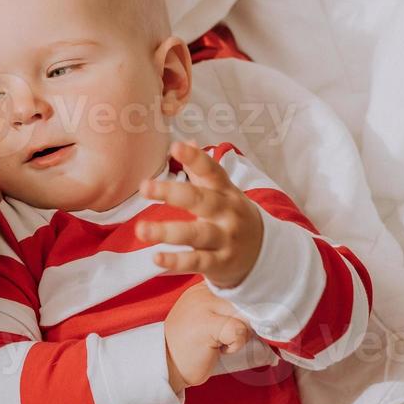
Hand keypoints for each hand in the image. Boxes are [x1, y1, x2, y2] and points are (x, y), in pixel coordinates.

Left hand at [135, 140, 264, 288]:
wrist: (262, 254)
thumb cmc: (232, 218)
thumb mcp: (224, 193)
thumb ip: (202, 171)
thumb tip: (186, 140)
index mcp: (226, 192)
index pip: (212, 171)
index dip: (195, 158)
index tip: (176, 146)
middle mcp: (227, 213)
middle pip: (201, 200)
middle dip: (173, 192)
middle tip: (145, 186)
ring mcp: (225, 239)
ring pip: (196, 234)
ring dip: (168, 232)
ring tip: (142, 229)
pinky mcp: (220, 263)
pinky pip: (196, 262)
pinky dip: (176, 262)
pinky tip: (156, 258)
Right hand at [163, 282, 252, 392]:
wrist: (165, 367)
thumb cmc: (192, 348)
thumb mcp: (207, 319)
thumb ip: (227, 309)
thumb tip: (264, 309)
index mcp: (204, 288)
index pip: (241, 285)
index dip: (250, 303)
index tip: (247, 320)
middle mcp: (203, 292)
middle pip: (246, 298)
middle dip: (251, 319)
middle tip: (236, 336)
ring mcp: (202, 306)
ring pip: (245, 313)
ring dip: (243, 333)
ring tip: (225, 342)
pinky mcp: (205, 324)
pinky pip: (238, 330)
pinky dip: (236, 345)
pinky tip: (220, 350)